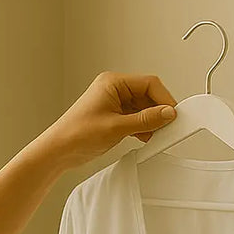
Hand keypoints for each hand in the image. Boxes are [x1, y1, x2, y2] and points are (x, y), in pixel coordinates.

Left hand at [45, 72, 178, 169]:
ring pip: (143, 108)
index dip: (164, 98)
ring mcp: (113, 104)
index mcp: (113, 82)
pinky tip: (149, 138)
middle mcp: (113, 90)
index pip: (149, 83)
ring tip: (159, 134)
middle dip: (159, 111)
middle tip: (170, 126)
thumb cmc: (76, 133)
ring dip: (152, 121)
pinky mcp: (113, 117)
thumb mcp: (117, 127)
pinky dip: (144, 128)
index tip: (175, 114)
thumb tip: (167, 113)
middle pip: (148, 95)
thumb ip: (145, 120)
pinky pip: (136, 118)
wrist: (58, 151)